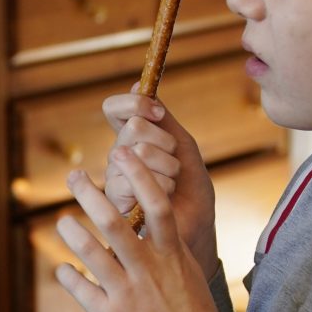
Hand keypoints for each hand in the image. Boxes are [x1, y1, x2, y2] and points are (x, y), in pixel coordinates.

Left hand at [56, 150, 244, 311]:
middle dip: (90, 194)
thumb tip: (155, 226)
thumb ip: (170, 252)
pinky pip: (80, 289)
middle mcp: (150, 271)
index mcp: (173, 257)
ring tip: (62, 221)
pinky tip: (64, 271)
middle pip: (116, 222)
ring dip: (72, 232)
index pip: (158, 205)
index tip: (123, 153)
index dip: (140, 175)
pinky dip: (68, 276)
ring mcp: (128, 295)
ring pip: (91, 253)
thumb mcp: (191, 280)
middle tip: (75, 175)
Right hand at [100, 87, 218, 270]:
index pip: (114, 108)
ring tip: (171, 186)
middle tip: (173, 165)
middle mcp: (117, 155)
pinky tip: (163, 201)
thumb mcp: (182, 145)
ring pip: (141, 151)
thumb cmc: (191, 189)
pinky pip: (138, 178)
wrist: (198, 227)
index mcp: (130, 139)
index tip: (158, 114)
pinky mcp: (116, 200)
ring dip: (169, 168)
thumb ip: (161, 117)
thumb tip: (138, 84)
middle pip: (134, 127)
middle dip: (166, 144)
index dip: (135, 104)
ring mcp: (113, 177)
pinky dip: (164, 187)